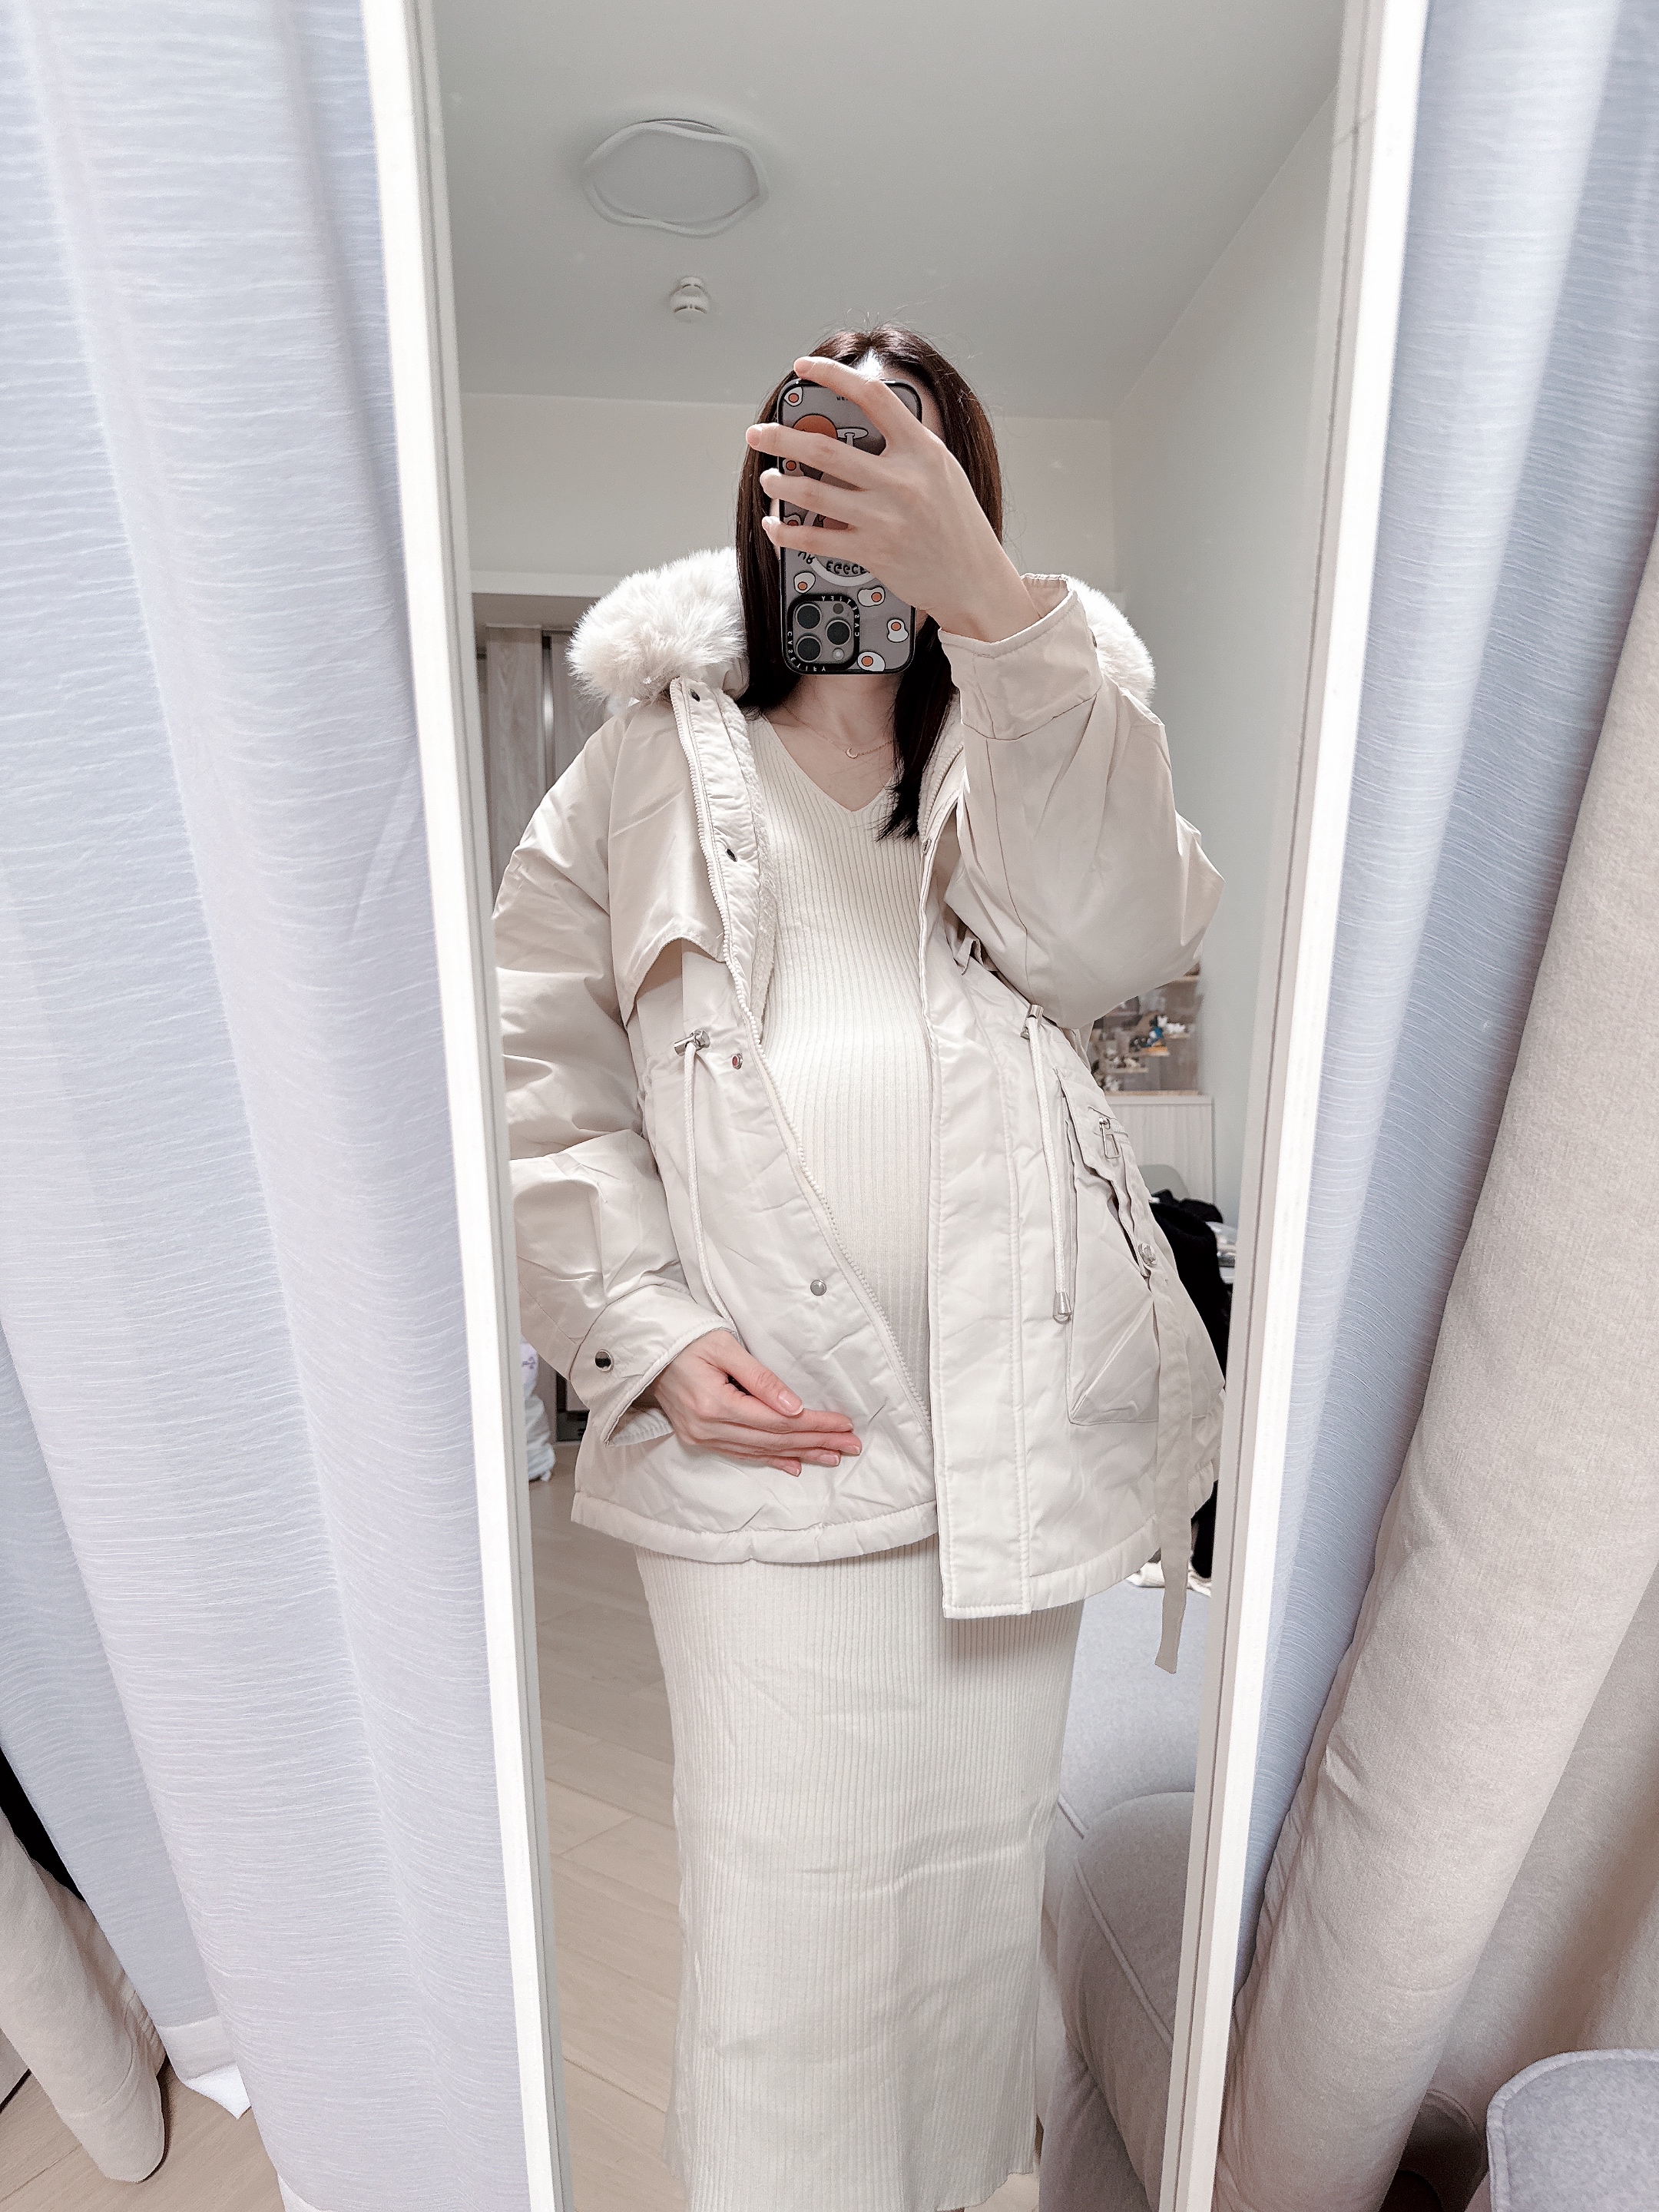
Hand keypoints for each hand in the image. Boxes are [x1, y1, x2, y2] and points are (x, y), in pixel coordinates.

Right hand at [640, 1330, 861, 1477]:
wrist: (646, 1352)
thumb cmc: (686, 1340)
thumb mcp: (725, 1347)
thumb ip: (760, 1378)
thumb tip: (794, 1406)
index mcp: (714, 1404)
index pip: (777, 1421)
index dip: (814, 1424)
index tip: (843, 1424)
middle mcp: (707, 1427)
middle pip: (774, 1440)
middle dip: (816, 1442)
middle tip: (850, 1445)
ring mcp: (701, 1437)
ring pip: (762, 1451)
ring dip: (800, 1454)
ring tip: (833, 1456)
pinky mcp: (699, 1439)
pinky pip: (742, 1454)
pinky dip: (771, 1460)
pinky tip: (795, 1466)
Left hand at [745, 354, 1040, 643]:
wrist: (974, 580)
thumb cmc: (957, 524)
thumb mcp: (942, 470)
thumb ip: (905, 446)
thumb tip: (855, 427)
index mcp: (922, 450)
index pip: (872, 396)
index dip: (833, 375)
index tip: (803, 368)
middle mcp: (902, 480)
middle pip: (825, 448)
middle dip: (781, 438)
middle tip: (758, 434)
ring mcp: (885, 518)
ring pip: (813, 493)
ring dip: (780, 484)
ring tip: (768, 479)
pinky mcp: (872, 552)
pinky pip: (815, 539)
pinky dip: (787, 533)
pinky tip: (776, 526)